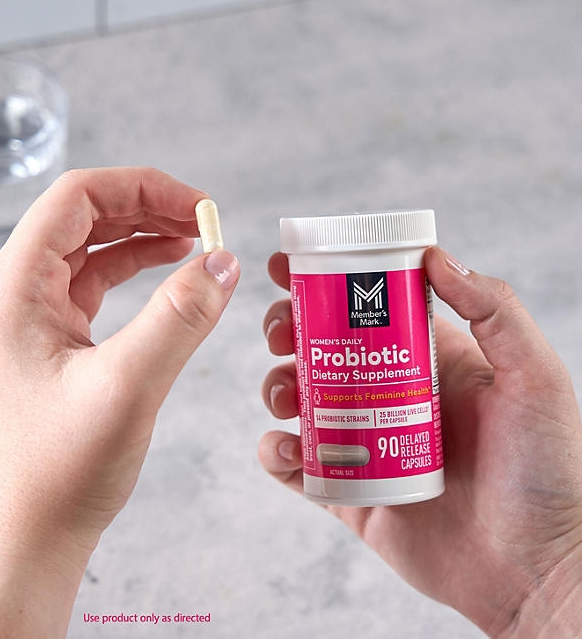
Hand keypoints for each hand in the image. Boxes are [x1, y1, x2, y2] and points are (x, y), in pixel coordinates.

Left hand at [0, 167, 239, 637]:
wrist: (31, 537)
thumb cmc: (59, 473)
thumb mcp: (128, 387)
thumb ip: (180, 318)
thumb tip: (223, 263)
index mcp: (14, 288)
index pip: (76, 198)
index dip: (142, 187)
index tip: (200, 206)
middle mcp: (16, 293)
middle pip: (85, 216)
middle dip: (148, 207)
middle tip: (206, 220)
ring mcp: (34, 316)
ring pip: (93, 248)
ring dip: (145, 234)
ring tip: (196, 237)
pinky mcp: (56, 340)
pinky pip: (98, 283)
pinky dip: (138, 269)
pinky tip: (171, 270)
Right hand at [259, 246, 581, 636]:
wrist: (535, 568)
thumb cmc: (547, 472)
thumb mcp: (531, 378)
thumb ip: (494, 312)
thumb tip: (436, 256)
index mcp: (421, 362)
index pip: (363, 309)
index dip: (320, 286)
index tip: (283, 269)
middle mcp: (386, 396)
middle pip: (319, 350)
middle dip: (288, 333)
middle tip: (280, 335)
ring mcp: (363, 445)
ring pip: (301, 402)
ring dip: (278, 389)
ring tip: (287, 398)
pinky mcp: (349, 493)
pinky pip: (298, 467)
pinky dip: (276, 453)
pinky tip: (286, 448)